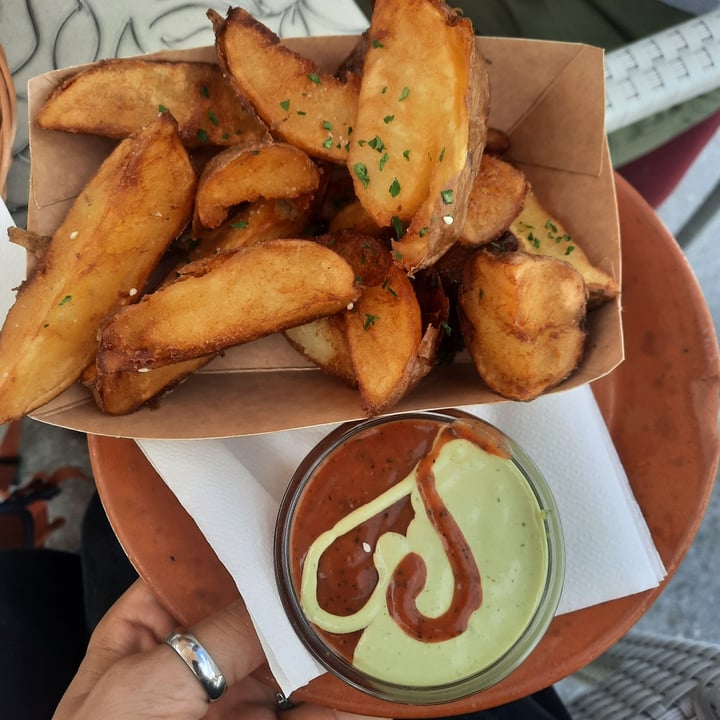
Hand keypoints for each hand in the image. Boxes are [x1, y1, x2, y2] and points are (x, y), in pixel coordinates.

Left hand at [53, 578, 384, 719]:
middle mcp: (194, 655)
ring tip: (366, 615)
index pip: (200, 569)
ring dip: (321, 643)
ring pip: (285, 660)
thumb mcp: (156, 679)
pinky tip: (365, 680)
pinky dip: (337, 699)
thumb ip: (223, 633)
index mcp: (151, 626)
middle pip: (254, 612)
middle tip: (345, 568)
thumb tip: (287, 592)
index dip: (242, 547)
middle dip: (294, 594)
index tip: (289, 525)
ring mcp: (228, 698)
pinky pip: (305, 712)